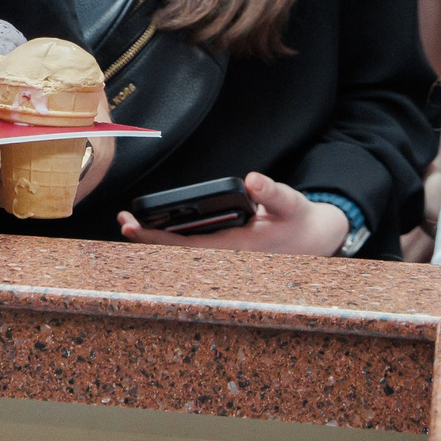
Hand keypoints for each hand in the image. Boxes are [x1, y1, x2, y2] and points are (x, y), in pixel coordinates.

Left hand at [116, 173, 351, 255]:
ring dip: (157, 242)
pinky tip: (156, 230)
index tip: (135, 227)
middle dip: (149, 242)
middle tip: (125, 223)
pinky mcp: (226, 252)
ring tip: (132, 226)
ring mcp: (226, 259)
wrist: (315, 239)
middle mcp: (227, 259)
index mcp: (238, 249)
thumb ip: (273, 193)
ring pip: (184, 254)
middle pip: (179, 254)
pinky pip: (193, 250)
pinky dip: (171, 241)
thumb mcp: (291, 204)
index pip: (188, 247)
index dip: (157, 239)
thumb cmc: (298, 222)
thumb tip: (253, 181)